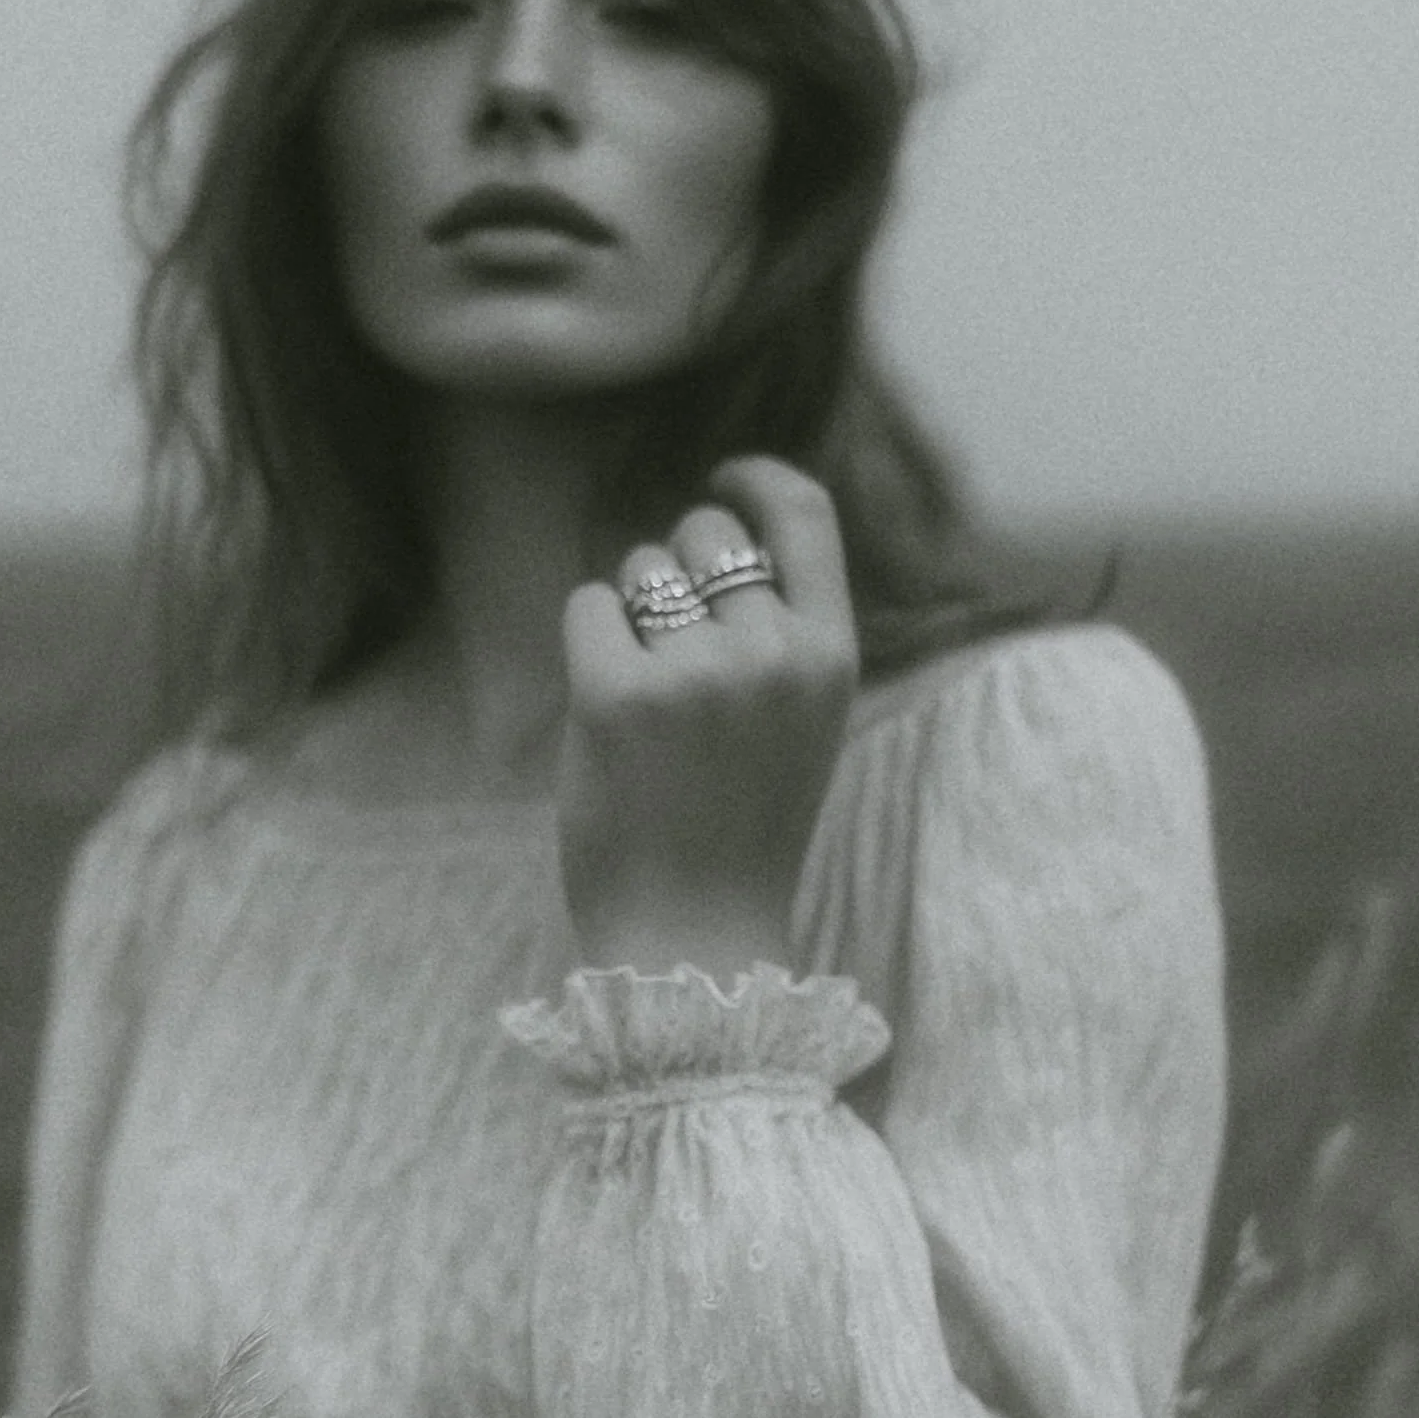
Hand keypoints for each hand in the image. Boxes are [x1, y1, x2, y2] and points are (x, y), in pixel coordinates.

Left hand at [557, 457, 859, 978]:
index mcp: (831, 657)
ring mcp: (694, 672)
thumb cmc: (738, 833)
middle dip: (676, 568)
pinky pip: (588, 606)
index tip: (723, 479)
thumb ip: (781, 637)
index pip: (805, 514)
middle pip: (704, 534)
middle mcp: (771, 652)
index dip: (756, 479)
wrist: (693, 938)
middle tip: (669, 648)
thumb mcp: (802, 725)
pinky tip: (606, 711)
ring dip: (631, 614)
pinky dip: (587, 645)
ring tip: (648, 701)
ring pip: (641, 568)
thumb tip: (723, 540)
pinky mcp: (615, 693)